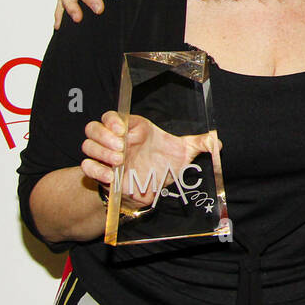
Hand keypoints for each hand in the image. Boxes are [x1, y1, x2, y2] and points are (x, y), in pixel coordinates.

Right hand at [80, 111, 218, 210]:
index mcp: (133, 129)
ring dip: (99, 152)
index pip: (112, 116)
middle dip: (104, 136)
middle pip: (94, 127)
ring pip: (87, 145)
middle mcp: (116, 141)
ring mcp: (106, 156)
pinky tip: (111, 176)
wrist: (150, 188)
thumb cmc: (163, 165)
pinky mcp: (101, 173)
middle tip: (122, 148)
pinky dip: (94, 170)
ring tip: (119, 162)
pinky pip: (86, 166)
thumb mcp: (182, 154)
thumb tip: (218, 142)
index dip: (113, 121)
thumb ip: (198, 145)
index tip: (124, 131)